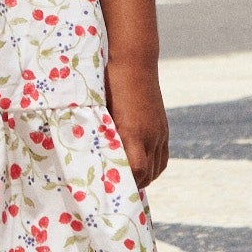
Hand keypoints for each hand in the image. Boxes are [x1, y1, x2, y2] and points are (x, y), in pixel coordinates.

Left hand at [105, 59, 168, 189]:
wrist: (134, 60)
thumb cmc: (108, 82)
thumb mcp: (98, 109)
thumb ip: (98, 132)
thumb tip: (87, 152)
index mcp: (132, 132)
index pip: (136, 171)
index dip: (125, 184)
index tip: (108, 191)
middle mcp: (150, 135)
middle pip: (147, 174)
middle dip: (132, 186)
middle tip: (113, 191)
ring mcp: (159, 132)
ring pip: (157, 168)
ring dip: (144, 179)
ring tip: (127, 183)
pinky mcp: (163, 127)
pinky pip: (163, 156)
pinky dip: (154, 167)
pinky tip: (142, 169)